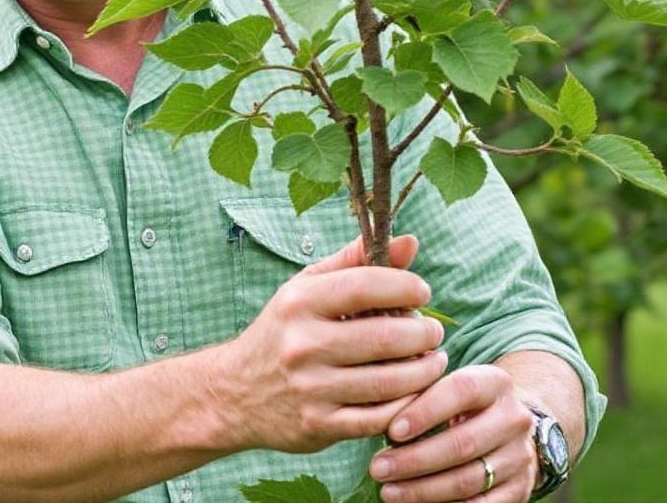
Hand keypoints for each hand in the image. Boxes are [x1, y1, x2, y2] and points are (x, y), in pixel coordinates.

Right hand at [208, 234, 447, 454]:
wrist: (233, 392)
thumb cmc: (282, 332)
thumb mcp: (306, 288)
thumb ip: (356, 262)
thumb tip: (410, 242)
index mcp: (300, 302)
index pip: (367, 285)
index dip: (407, 286)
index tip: (422, 293)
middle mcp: (303, 344)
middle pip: (386, 337)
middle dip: (424, 333)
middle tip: (433, 332)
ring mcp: (311, 387)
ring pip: (390, 381)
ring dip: (424, 371)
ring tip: (432, 361)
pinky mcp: (319, 425)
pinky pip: (380, 418)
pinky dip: (407, 405)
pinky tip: (413, 392)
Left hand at [369, 365, 538, 502]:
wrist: (509, 429)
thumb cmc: (460, 404)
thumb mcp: (447, 387)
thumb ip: (419, 394)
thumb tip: (378, 419)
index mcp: (495, 383)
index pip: (460, 391)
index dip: (424, 412)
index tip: (391, 431)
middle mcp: (514, 419)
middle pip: (462, 444)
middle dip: (414, 460)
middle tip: (378, 469)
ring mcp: (520, 456)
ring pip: (469, 479)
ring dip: (423, 490)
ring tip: (388, 492)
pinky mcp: (521, 489)